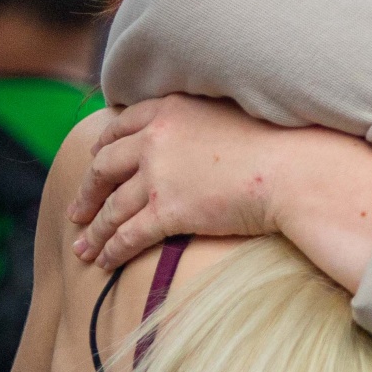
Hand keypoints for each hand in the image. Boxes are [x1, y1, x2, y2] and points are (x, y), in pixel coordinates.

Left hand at [69, 96, 344, 268]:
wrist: (293, 171)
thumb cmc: (278, 145)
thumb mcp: (230, 117)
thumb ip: (202, 123)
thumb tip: (200, 139)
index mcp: (170, 109)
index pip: (122, 125)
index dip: (104, 147)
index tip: (96, 160)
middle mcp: (155, 138)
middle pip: (105, 166)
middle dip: (87, 191)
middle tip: (77, 210)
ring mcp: (158, 175)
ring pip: (112, 206)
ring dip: (94, 230)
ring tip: (82, 248)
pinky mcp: (168, 211)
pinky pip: (128, 235)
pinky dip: (111, 249)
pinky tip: (104, 262)